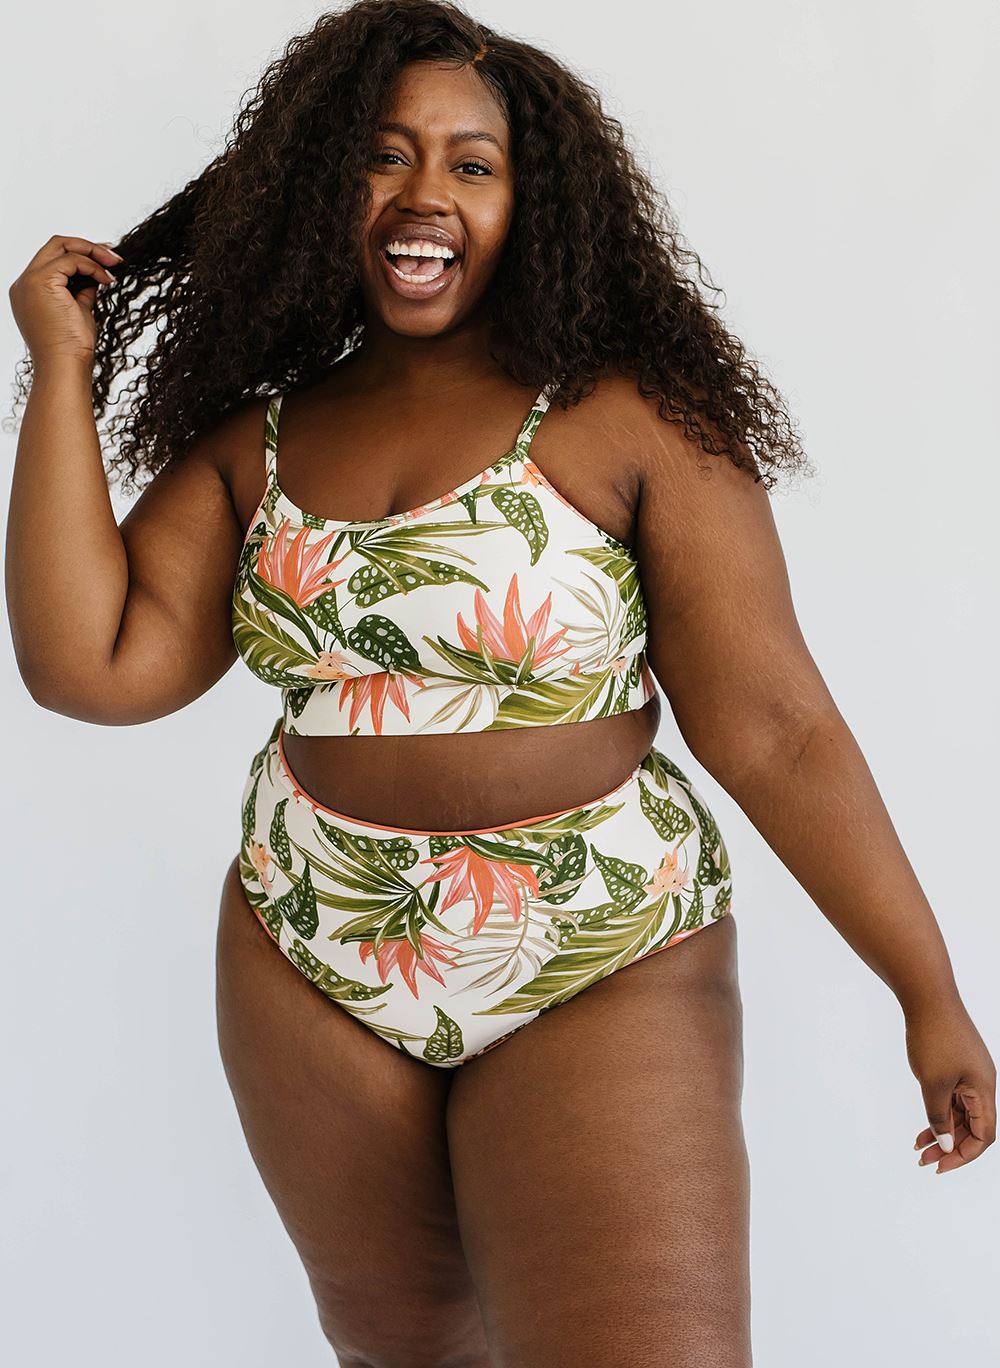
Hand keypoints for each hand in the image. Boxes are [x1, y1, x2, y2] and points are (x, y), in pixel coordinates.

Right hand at [8, 234, 122, 365]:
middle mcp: (24, 283)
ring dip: (93, 253)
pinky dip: (92, 266)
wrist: (65, 366)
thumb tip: (96, 274)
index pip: (54, 259)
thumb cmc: (72, 349)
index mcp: (29, 291)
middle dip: (87, 246)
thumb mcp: (79, 311)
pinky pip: (70, 260)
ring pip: (61, 247)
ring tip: (115, 266)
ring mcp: (29, 281)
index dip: (81, 255)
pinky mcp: (40, 282)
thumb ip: (82, 290)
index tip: (106, 261)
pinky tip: (107, 279)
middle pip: (54, 246)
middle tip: (114, 257)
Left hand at [905, 999, 995, 1172]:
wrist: (927, 996)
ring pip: (960, 1113)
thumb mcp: (933, 1083)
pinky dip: (938, 1112)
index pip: (984, 1135)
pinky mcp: (956, 1064)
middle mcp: (981, 1083)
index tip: (941, 1165)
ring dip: (942, 1131)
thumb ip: (939, 1116)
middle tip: (924, 1160)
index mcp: (984, 1089)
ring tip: (919, 1147)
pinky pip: (951, 1097)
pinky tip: (923, 1125)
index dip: (965, 1155)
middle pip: (972, 1127)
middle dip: (950, 1146)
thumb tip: (946, 1143)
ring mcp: (969, 1073)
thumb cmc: (934, 1036)